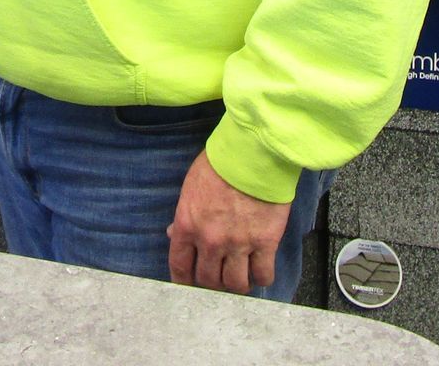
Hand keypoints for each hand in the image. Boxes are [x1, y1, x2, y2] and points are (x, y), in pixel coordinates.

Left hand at [166, 151, 291, 295]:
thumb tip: (173, 235)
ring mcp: (238, 244)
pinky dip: (261, 278)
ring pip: (235, 284)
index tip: (189, 285)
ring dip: (237, 284)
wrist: (252, 153)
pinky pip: (263, 275)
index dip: (184, 282)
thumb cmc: (219, 163)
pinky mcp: (265, 243)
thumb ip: (183, 216)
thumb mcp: (191, 187)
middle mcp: (211, 241)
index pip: (179, 266)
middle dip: (212, 283)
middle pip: (208, 280)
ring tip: (241, 277)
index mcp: (187, 225)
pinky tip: (260, 271)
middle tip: (220, 276)